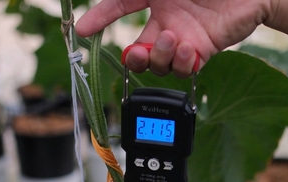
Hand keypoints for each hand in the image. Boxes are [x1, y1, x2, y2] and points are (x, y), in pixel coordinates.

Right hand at [75, 0, 272, 77]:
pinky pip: (185, 69)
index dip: (100, 19)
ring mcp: (185, 38)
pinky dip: (182, 64)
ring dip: (160, 57)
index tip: (82, 30)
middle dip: (133, 59)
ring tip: (172, 39)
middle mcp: (167, 20)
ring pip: (160, 64)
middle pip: (139, 52)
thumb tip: (107, 1)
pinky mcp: (205, 50)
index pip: (119, 8)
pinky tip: (188, 48)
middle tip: (136, 53)